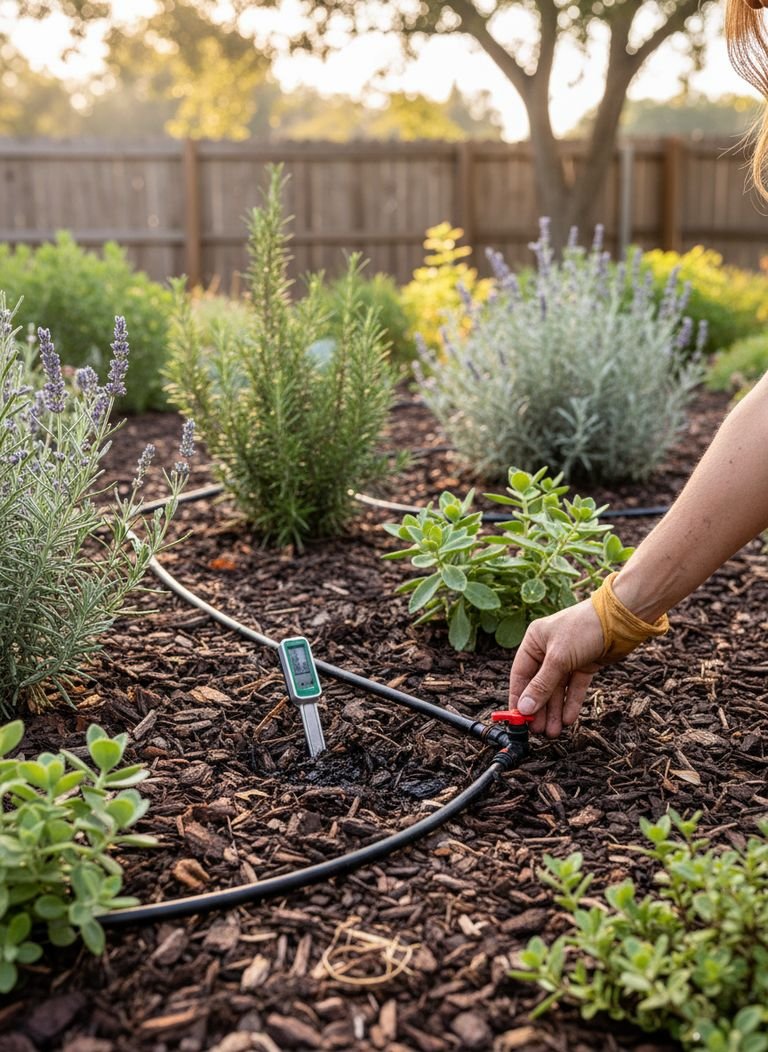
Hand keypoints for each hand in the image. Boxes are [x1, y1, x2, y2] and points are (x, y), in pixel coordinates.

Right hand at [508, 598, 608, 736]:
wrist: (620, 620)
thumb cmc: (583, 629)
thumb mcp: (558, 658)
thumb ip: (541, 685)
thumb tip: (524, 708)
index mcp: (534, 641)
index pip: (520, 674)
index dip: (519, 697)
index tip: (518, 719)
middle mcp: (548, 650)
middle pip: (539, 685)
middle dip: (540, 708)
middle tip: (539, 731)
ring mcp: (567, 658)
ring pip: (557, 689)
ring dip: (555, 710)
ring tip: (555, 732)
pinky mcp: (584, 665)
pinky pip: (574, 687)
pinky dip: (571, 702)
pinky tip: (569, 719)